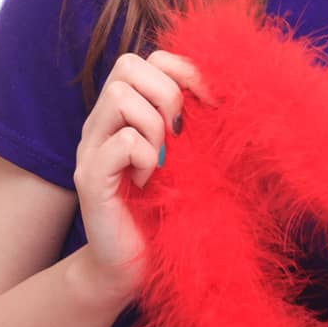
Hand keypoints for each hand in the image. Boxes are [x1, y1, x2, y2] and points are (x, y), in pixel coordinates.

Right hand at [73, 50, 204, 305]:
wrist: (134, 268)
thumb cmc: (169, 210)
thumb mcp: (191, 157)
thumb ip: (198, 122)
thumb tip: (238, 89)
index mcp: (127, 112)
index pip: (149, 58)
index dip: (184, 71)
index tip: (211, 103)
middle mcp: (102, 123)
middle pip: (127, 66)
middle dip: (167, 92)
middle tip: (180, 133)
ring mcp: (91, 149)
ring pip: (120, 96)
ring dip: (154, 125)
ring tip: (165, 159)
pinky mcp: (89, 180)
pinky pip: (119, 142)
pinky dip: (144, 156)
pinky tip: (149, 180)